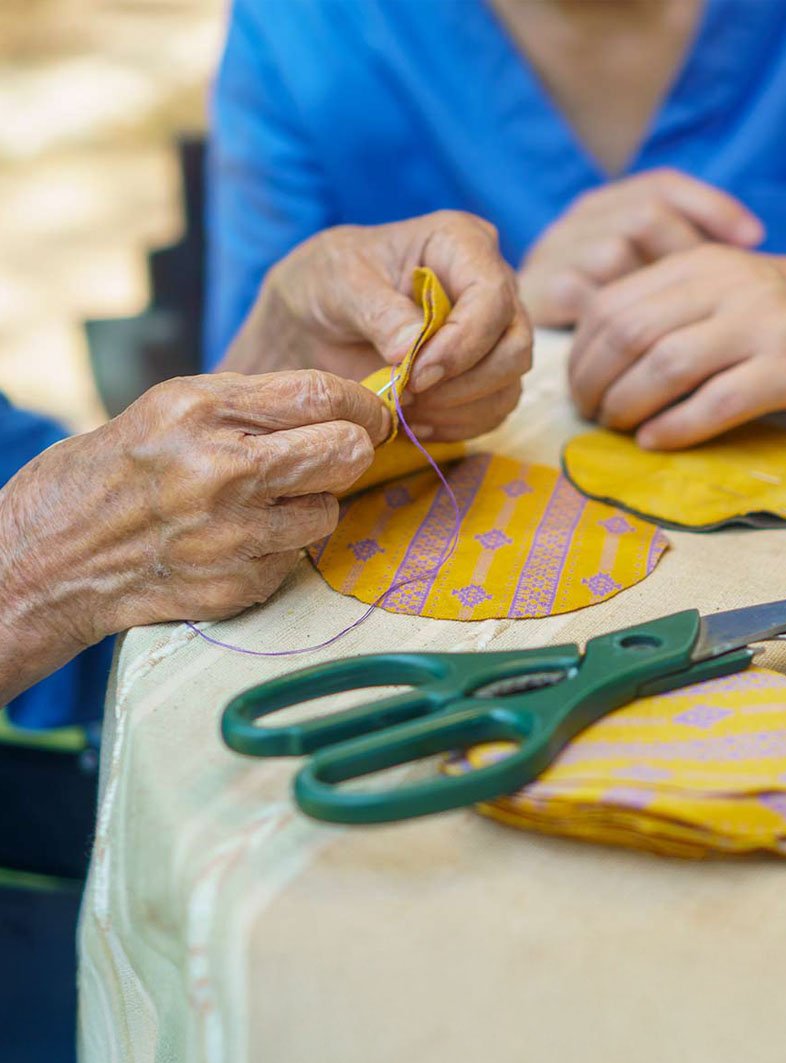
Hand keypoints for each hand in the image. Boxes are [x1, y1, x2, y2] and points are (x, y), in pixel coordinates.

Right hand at [0, 371, 390, 664]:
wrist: (53, 556)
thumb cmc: (118, 470)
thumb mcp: (172, 409)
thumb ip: (253, 404)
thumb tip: (340, 405)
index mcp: (201, 412)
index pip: (321, 396)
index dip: (363, 405)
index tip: (373, 415)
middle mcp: (221, 471)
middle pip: (344, 453)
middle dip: (352, 451)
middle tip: (338, 455)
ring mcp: (231, 535)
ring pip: (329, 511)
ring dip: (311, 505)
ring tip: (267, 503)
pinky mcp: (237, 585)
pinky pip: (296, 558)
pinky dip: (279, 548)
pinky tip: (238, 541)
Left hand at [221, 213, 531, 441]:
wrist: (317, 320)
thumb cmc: (328, 283)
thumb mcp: (338, 284)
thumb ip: (376, 311)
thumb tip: (411, 349)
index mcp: (462, 244)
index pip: (493, 296)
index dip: (462, 342)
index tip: (416, 372)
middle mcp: (492, 286)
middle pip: (515, 346)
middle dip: (465, 381)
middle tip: (410, 392)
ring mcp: (495, 334)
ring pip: (509, 384)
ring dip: (459, 408)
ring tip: (406, 406)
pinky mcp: (487, 375)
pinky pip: (493, 411)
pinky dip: (456, 425)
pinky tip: (415, 419)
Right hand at [519, 169, 763, 327]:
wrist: (507, 340)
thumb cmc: (601, 320)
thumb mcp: (641, 277)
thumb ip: (678, 258)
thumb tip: (754, 242)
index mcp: (605, 207)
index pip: (664, 186)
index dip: (712, 207)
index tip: (755, 240)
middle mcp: (577, 220)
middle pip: (645, 215)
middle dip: (684, 253)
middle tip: (714, 298)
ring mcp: (554, 253)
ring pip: (617, 252)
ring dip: (650, 295)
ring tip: (678, 328)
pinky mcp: (540, 293)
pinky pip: (590, 299)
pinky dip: (622, 324)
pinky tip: (644, 351)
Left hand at [568, 244, 785, 448]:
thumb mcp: (728, 286)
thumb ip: (672, 308)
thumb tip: (600, 361)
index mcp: (701, 263)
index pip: (613, 305)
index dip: (582, 353)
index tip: (578, 387)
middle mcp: (727, 286)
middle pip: (630, 336)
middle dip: (596, 383)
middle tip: (590, 415)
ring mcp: (763, 324)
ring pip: (666, 367)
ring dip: (628, 407)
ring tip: (618, 429)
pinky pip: (717, 402)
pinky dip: (676, 428)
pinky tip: (657, 441)